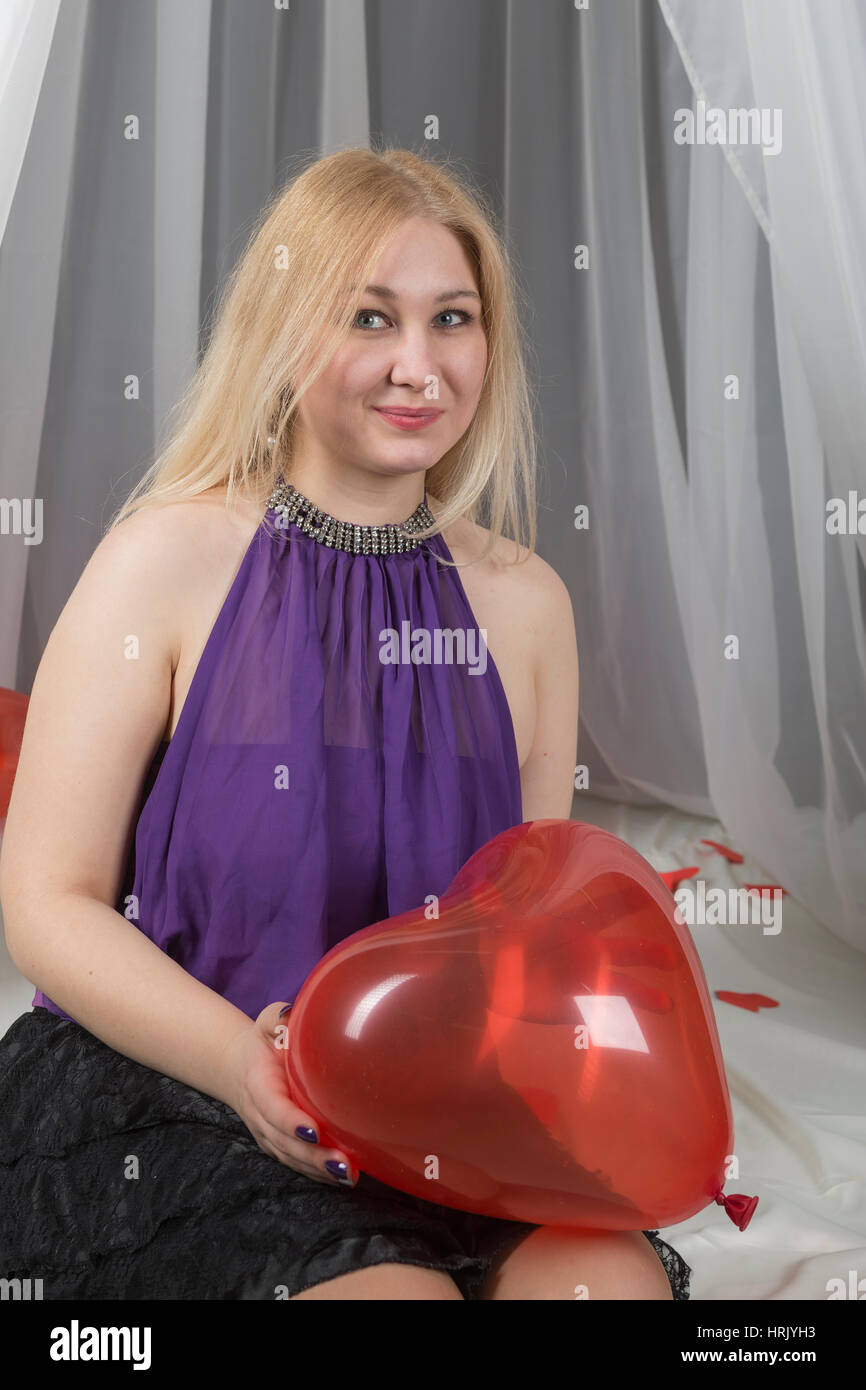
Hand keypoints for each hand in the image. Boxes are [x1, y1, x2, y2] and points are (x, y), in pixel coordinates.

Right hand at [219, 1001, 357, 1187]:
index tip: (314, 1130)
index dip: (291, 1122)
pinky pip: (297, 1164)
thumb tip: (290, 1014)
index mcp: (258, 1085)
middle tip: (343, 1164)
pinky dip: (317, 1174)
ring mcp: (268, 1136)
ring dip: (318, 1170)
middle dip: (313, 1156)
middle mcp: (261, 1117)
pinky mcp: (279, 1146)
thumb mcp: (264, 1025)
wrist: (238, 1069)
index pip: (273, 1108)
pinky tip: (342, 1179)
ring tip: (348, 1175)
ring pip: (292, 1159)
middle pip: (285, 1143)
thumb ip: (274, 1019)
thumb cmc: (262, 1044)